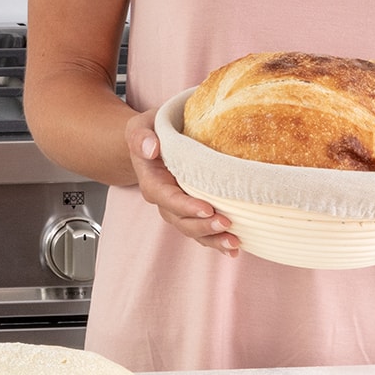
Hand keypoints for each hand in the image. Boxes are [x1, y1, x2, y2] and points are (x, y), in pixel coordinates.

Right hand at [125, 110, 239, 256]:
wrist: (153, 141)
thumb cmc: (150, 131)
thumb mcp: (140, 126)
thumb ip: (141, 137)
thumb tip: (152, 148)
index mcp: (152, 181)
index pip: (167, 198)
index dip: (186, 206)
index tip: (207, 209)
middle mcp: (164, 199)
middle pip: (181, 220)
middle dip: (203, 226)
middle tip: (227, 224)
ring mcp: (178, 208)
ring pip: (193, 230)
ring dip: (213, 239)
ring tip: (234, 243)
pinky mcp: (191, 210)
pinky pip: (202, 230)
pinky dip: (217, 241)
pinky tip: (234, 248)